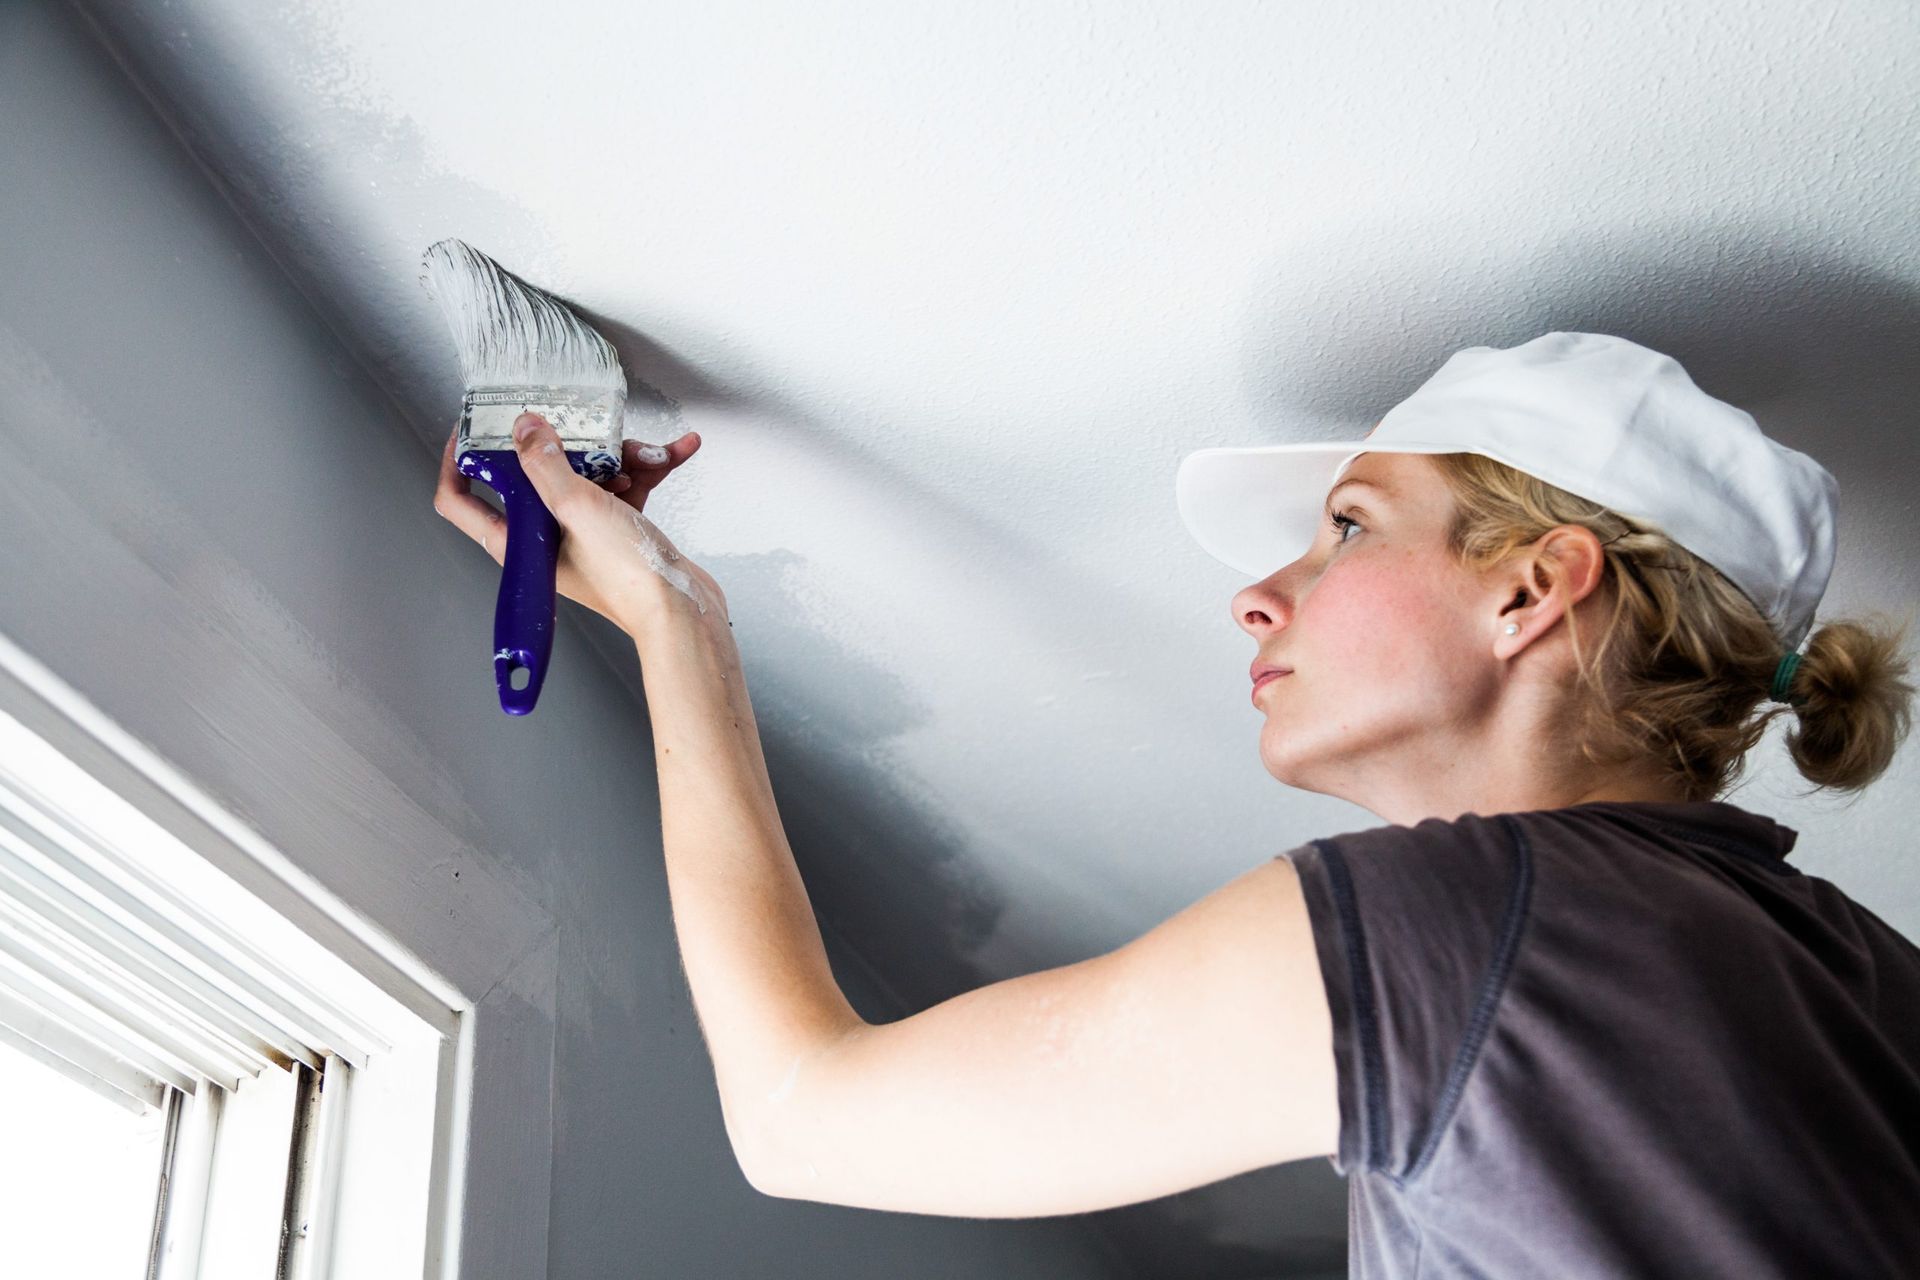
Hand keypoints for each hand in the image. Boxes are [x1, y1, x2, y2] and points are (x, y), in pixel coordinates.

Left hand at [433, 411, 727, 636]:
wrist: (681, 611)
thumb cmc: (628, 580)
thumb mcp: (577, 507)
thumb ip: (545, 463)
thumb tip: (525, 429)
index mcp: (517, 543)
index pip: (461, 500)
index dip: (457, 461)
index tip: (470, 427)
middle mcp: (543, 540)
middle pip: (533, 476)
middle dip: (563, 447)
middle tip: (577, 425)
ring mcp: (581, 535)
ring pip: (586, 476)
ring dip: (620, 456)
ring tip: (644, 453)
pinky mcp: (617, 531)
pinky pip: (624, 487)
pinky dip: (646, 469)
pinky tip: (674, 452)